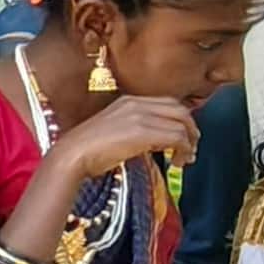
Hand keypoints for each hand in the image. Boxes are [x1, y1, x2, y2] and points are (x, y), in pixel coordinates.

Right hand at [47, 94, 199, 180]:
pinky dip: (184, 150)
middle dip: (191, 129)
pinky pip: (177, 137)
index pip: (168, 103)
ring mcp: (140, 116)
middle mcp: (136, 104)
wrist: (72, 155)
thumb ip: (136, 130)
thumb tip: (157, 143)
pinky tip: (178, 162)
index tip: (183, 137)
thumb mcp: (114, 131)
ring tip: (185, 158)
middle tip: (191, 148)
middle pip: (180, 110)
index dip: (181, 120)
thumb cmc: (87, 150)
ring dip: (190, 142)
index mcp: (128, 101)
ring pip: (182, 123)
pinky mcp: (143, 132)